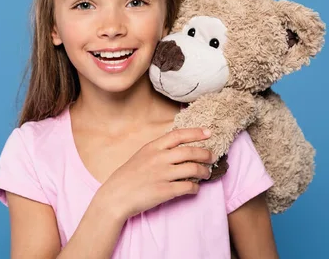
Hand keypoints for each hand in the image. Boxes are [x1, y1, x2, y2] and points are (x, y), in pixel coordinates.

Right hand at [94, 128, 216, 221]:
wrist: (116, 196)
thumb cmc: (128, 176)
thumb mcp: (141, 156)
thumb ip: (158, 151)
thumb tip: (178, 149)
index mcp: (152, 147)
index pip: (178, 135)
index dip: (195, 132)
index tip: (208, 132)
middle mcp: (158, 158)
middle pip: (190, 151)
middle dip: (205, 153)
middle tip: (212, 156)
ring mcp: (162, 174)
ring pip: (193, 169)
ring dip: (204, 171)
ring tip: (206, 174)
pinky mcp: (165, 191)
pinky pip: (188, 187)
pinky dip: (195, 188)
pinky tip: (194, 189)